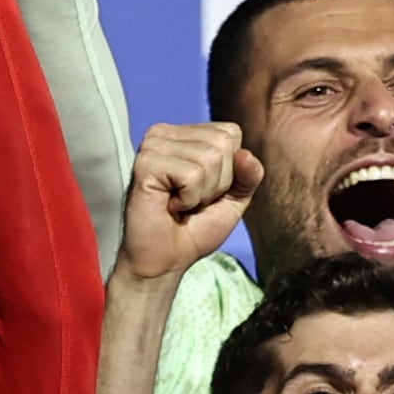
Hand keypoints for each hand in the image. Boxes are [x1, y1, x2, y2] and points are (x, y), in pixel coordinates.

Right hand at [120, 121, 257, 282]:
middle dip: (217, 182)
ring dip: (201, 193)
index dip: (229, 170)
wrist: (166, 259)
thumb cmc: (194, 228)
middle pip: (222, 143)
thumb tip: (245, 154)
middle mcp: (164, 133)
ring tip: (179, 204)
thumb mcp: (234, 199)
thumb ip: (248, 175)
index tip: (203, 190)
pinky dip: (188, 199)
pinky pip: (191, 175)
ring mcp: (152, 147)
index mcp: (184, 134)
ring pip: (208, 158)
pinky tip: (169, 206)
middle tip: (190, 199)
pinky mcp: (145, 164)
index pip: (230, 133)